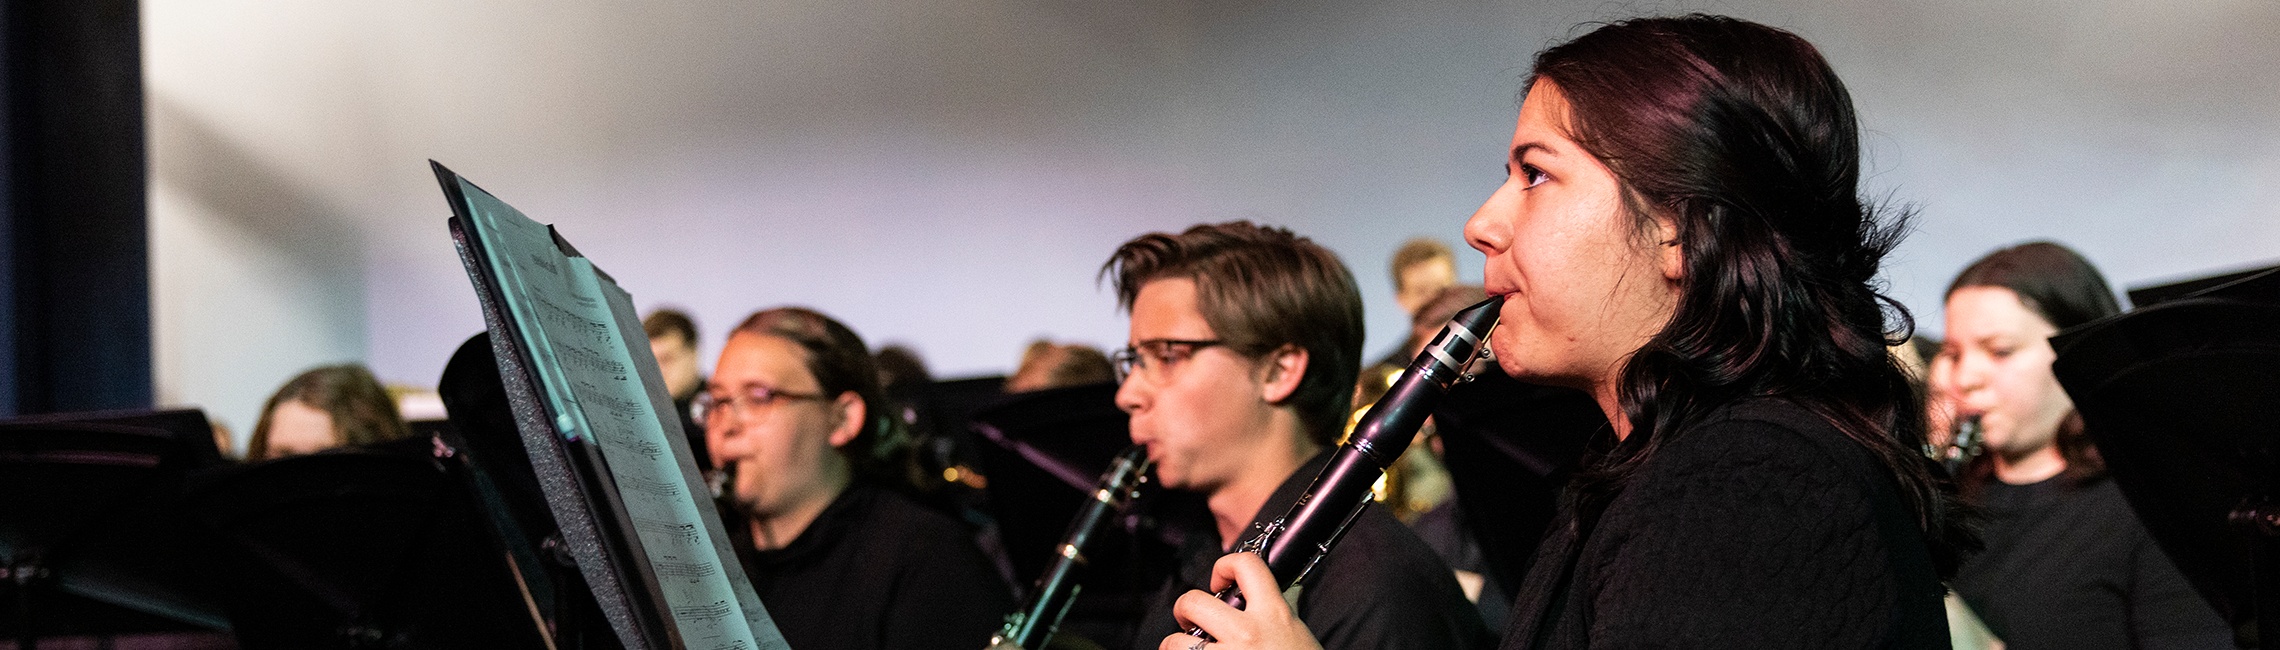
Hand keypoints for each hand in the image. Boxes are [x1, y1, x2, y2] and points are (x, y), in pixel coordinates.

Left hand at [1158, 552, 1322, 649]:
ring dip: (1176, 647)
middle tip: (1191, 621)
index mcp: (1274, 615)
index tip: (1219, 581)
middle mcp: (1248, 634)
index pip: (1246, 565)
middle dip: (1185, 610)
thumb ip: (1278, 612)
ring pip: (1174, 643)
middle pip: (1193, 602)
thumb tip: (1272, 590)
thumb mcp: (1296, 634)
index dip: (1224, 566)